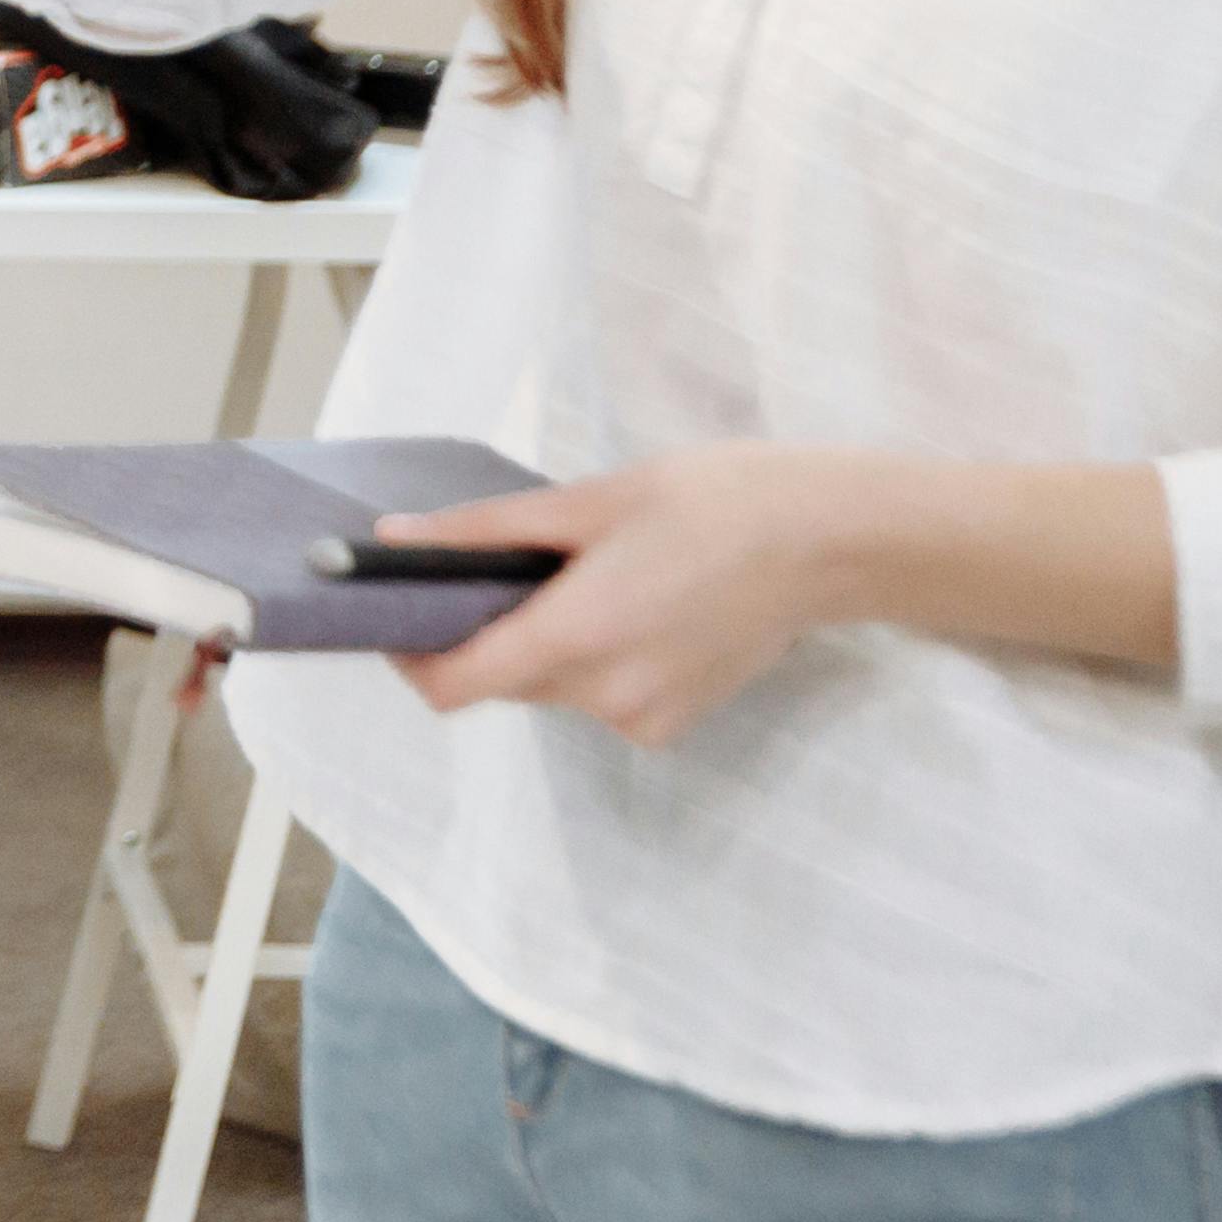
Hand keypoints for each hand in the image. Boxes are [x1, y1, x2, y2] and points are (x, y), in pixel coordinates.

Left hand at [388, 451, 887, 745]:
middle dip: (485, 632)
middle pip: (502, 681)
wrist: (828, 540)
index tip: (399, 610)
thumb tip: (393, 541)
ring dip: (544, 641)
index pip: (453, 687)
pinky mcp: (675, 721)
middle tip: (502, 563)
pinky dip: (593, 657)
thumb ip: (483, 531)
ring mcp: (644, 719)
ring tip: (586, 572)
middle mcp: (604, 697)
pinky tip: (633, 601)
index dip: (412, 654)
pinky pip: (601, 695)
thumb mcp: (587, 500)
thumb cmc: (710, 501)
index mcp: (576, 639)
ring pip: (552, 688)